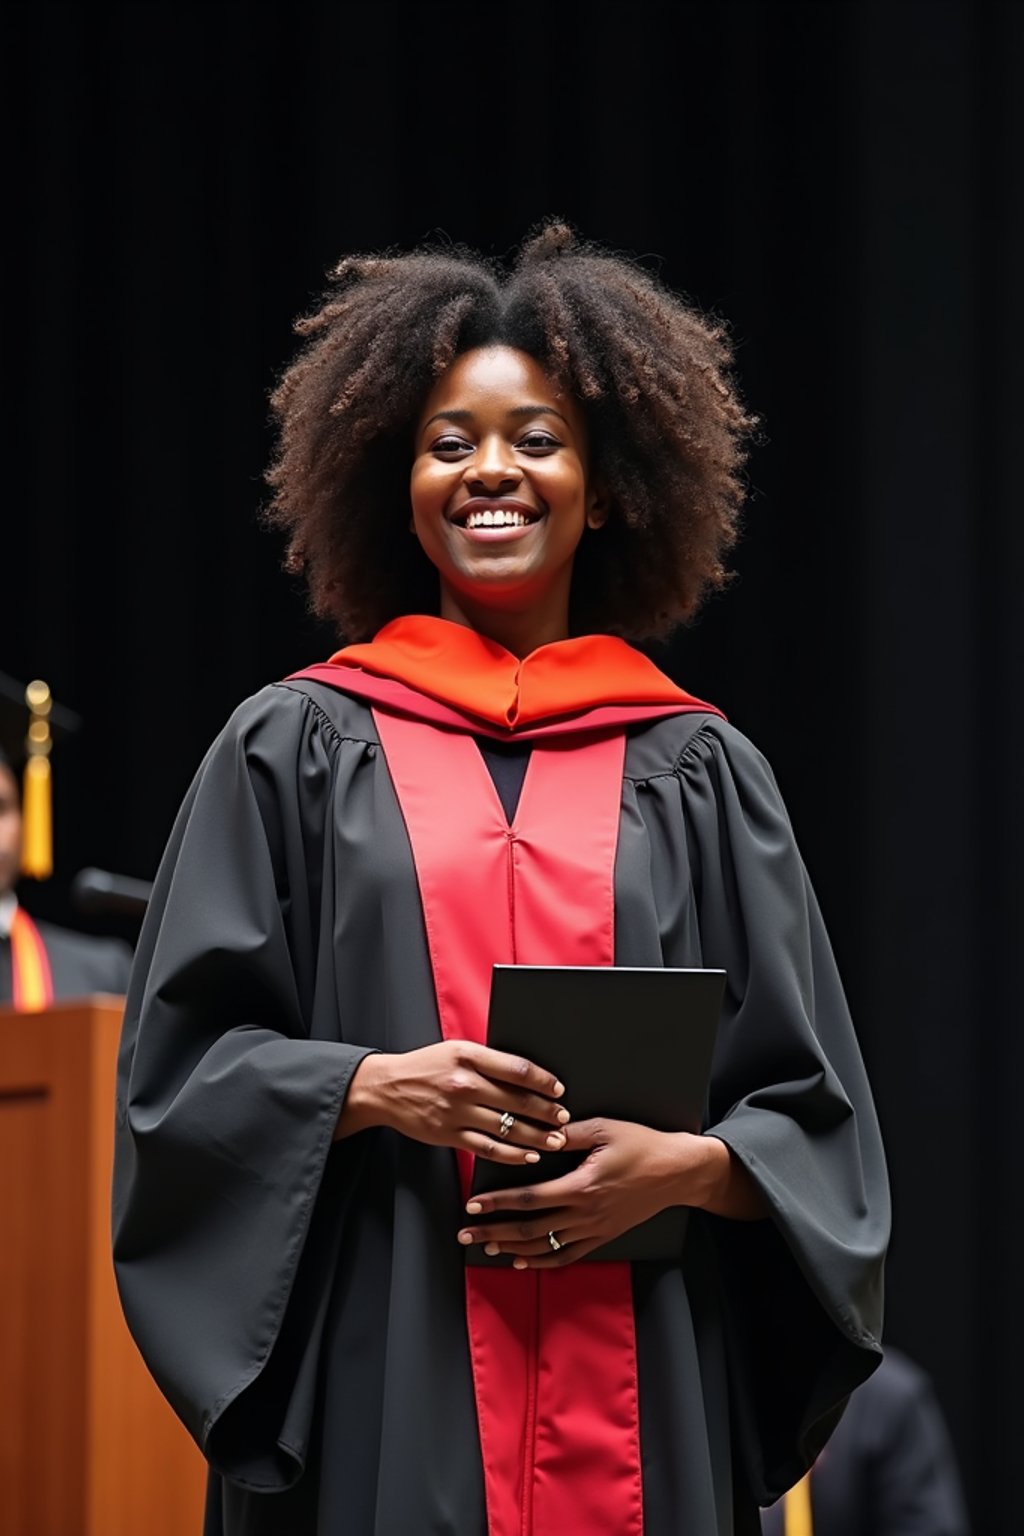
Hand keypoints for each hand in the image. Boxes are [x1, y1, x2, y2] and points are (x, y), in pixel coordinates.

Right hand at [337, 1041, 569, 1162]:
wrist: (385, 1088)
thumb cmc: (425, 1066)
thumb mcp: (456, 1050)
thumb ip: (488, 1061)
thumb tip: (526, 1075)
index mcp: (469, 1056)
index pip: (517, 1069)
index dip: (543, 1081)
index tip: (558, 1090)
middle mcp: (464, 1083)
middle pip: (517, 1100)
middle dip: (546, 1112)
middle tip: (564, 1118)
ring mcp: (456, 1111)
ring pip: (507, 1126)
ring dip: (536, 1136)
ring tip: (555, 1141)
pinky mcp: (449, 1134)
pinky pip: (488, 1147)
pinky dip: (511, 1154)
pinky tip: (528, 1156)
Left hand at [456, 1117, 724, 1266]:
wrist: (676, 1172)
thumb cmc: (641, 1145)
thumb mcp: (605, 1128)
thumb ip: (569, 1133)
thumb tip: (539, 1133)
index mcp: (582, 1185)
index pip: (530, 1198)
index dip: (499, 1203)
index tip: (473, 1205)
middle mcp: (585, 1212)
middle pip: (530, 1228)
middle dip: (494, 1231)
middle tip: (466, 1234)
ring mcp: (594, 1228)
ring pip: (545, 1246)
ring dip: (513, 1248)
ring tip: (487, 1247)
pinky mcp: (603, 1236)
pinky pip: (567, 1255)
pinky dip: (542, 1261)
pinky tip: (522, 1261)